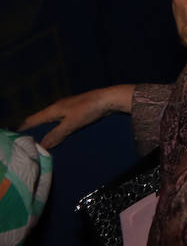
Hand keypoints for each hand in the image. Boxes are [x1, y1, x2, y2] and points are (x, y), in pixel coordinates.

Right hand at [21, 84, 135, 148]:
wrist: (110, 99)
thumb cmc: (89, 109)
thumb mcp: (71, 123)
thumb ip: (56, 134)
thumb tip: (42, 145)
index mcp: (54, 108)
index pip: (34, 119)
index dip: (24, 127)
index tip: (16, 136)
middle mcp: (59, 107)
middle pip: (42, 120)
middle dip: (35, 130)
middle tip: (28, 142)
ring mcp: (69, 109)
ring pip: (53, 121)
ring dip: (48, 130)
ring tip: (42, 142)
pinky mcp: (79, 112)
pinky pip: (63, 122)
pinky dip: (59, 129)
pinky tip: (60, 137)